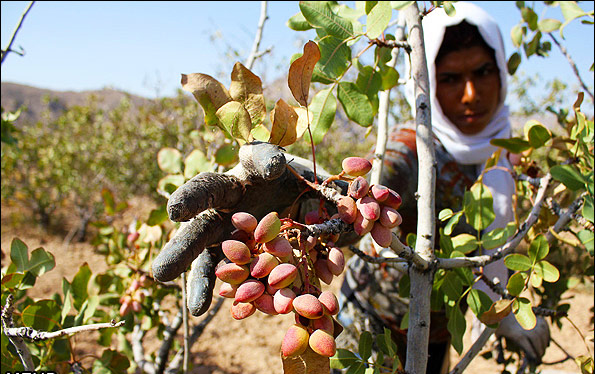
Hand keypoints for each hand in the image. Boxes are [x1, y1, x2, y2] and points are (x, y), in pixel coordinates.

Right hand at [151, 141, 342, 315]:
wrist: (302, 197)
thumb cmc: (279, 173)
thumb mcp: (273, 161)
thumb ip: (268, 159)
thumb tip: (274, 165)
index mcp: (226, 191)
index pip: (206, 191)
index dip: (190, 199)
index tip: (175, 211)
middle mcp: (224, 222)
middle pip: (199, 236)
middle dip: (182, 253)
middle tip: (160, 272)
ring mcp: (240, 249)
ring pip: (219, 268)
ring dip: (209, 286)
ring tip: (195, 309)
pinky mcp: (260, 268)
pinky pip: (254, 283)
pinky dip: (254, 296)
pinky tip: (241, 312)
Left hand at [495, 313, 549, 364]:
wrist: (502, 305)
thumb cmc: (499, 323)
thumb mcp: (497, 335)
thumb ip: (499, 348)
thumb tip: (499, 362)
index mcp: (517, 335)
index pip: (529, 349)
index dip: (533, 355)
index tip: (534, 359)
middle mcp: (526, 328)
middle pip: (537, 343)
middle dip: (539, 351)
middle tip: (538, 358)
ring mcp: (532, 321)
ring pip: (542, 335)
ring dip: (543, 344)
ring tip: (541, 351)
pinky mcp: (535, 316)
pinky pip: (545, 326)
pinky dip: (547, 335)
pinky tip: (545, 342)